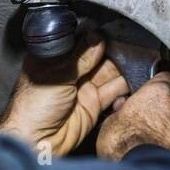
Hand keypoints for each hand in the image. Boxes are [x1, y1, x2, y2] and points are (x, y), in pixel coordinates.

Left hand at [0, 31, 129, 156]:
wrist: (35, 141)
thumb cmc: (32, 107)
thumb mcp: (58, 75)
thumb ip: (81, 57)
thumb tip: (96, 37)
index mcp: (54, 59)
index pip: (79, 41)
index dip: (95, 35)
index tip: (112, 29)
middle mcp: (69, 71)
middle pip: (97, 56)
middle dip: (114, 50)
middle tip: (131, 42)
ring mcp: (82, 87)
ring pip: (108, 72)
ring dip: (122, 66)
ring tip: (138, 58)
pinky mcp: (93, 104)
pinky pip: (112, 92)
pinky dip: (124, 86)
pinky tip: (133, 78)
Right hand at [96, 71, 169, 159]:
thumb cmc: (123, 144)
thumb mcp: (111, 120)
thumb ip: (124, 110)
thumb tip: (123, 108)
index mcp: (158, 92)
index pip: (167, 78)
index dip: (159, 85)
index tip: (153, 92)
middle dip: (164, 112)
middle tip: (148, 123)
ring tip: (154, 142)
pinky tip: (160, 154)